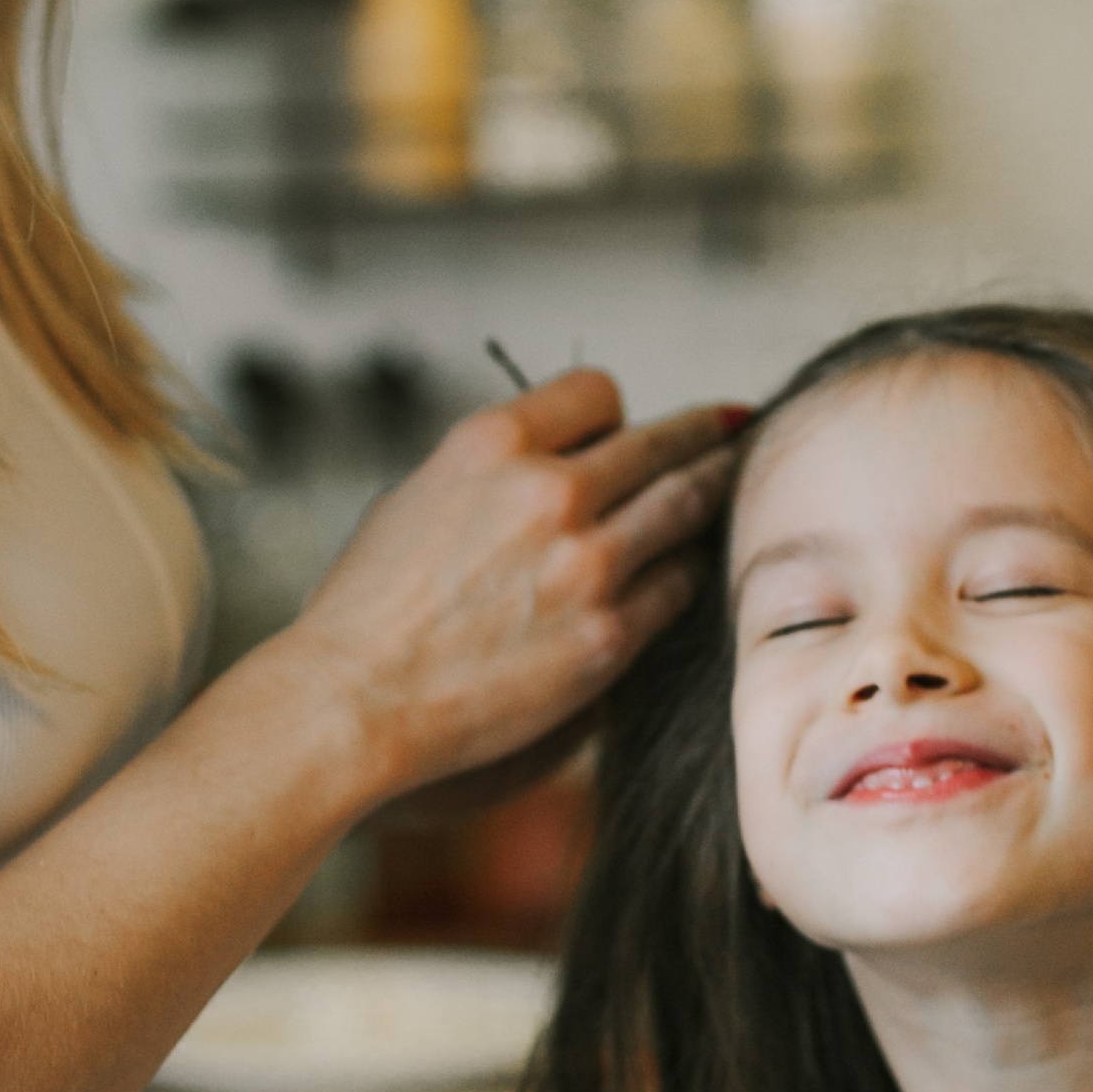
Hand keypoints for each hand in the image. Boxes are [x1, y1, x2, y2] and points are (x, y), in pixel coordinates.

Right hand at [285, 371, 736, 810]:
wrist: (356, 699)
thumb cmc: (370, 606)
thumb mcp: (418, 495)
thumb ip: (495, 470)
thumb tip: (560, 462)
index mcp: (492, 442)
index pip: (598, 392)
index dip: (616, 410)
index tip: (630, 424)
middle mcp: (548, 491)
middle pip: (662, 443)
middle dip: (706, 433)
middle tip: (736, 427)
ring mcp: (586, 564)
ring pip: (685, 507)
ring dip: (715, 491)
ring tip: (735, 482)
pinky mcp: (607, 635)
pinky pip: (676, 587)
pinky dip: (687, 571)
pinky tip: (694, 567)